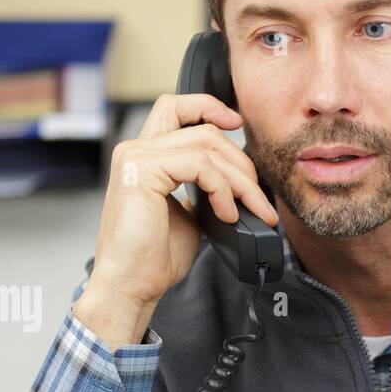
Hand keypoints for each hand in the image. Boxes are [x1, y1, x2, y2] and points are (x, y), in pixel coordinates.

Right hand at [90, 92, 279, 310]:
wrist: (131, 284)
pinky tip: (227, 214)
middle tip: (259, 196)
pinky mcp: (142, 171)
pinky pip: (199, 165)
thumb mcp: (188, 215)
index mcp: (144, 156)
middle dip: (241, 161)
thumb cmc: (153, 257)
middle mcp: (136, 149)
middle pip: (203, 128)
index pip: (176, 107)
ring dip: (240, 179)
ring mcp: (136, 157)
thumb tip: (238, 184)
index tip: (237, 124)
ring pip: (207, 145)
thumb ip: (204, 189)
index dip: (209, 107)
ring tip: (252, 210)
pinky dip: (223, 189)